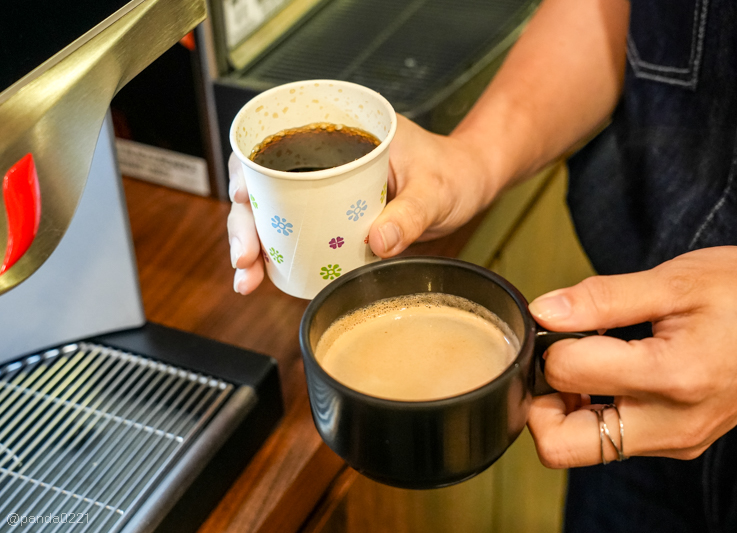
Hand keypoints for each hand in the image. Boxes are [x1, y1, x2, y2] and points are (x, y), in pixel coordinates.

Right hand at [226, 116, 501, 292]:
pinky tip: (266, 278)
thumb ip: (411, 214)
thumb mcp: (436, 190)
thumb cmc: (455, 172)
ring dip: (256, 244)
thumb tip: (378, 240)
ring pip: (275, 211)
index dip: (247, 169)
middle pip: (264, 183)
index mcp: (343, 131)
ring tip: (248, 278)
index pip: (278, 141)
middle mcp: (326, 157)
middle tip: (246, 257)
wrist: (469, 185)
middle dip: (245, 221)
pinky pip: (298, 230)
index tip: (240, 198)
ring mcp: (327, 186)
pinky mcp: (333, 214)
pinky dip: (280, 253)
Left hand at [526, 246, 736, 467]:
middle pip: (561, 444)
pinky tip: (609, 373)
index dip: (550, 342)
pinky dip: (593, 412)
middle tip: (557, 355)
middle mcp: (671, 424)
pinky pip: (609, 442)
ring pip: (580, 448)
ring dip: (566, 408)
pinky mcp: (676, 443)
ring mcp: (674, 440)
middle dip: (541, 400)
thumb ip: (602, 298)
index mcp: (672, 376)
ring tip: (589, 359)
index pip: (565, 374)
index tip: (564, 319)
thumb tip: (543, 310)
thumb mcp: (674, 280)